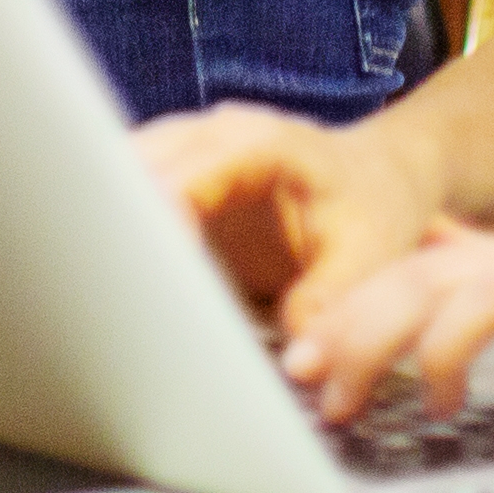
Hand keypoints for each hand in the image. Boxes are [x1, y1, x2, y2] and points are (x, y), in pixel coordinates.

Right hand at [140, 102, 450, 345]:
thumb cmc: (376, 207)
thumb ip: (327, 303)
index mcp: (258, 143)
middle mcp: (212, 131)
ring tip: (110, 287)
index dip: (159, 229)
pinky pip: (129, 187)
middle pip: (132, 163)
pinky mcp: (178, 173)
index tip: (156, 286)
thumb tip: (292, 361)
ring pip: (120, 170)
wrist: (383, 173)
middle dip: (117, 224)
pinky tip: (121, 272)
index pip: (182, 176)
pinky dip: (121, 224)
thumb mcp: (370, 258)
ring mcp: (189, 146)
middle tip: (115, 294)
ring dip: (111, 223)